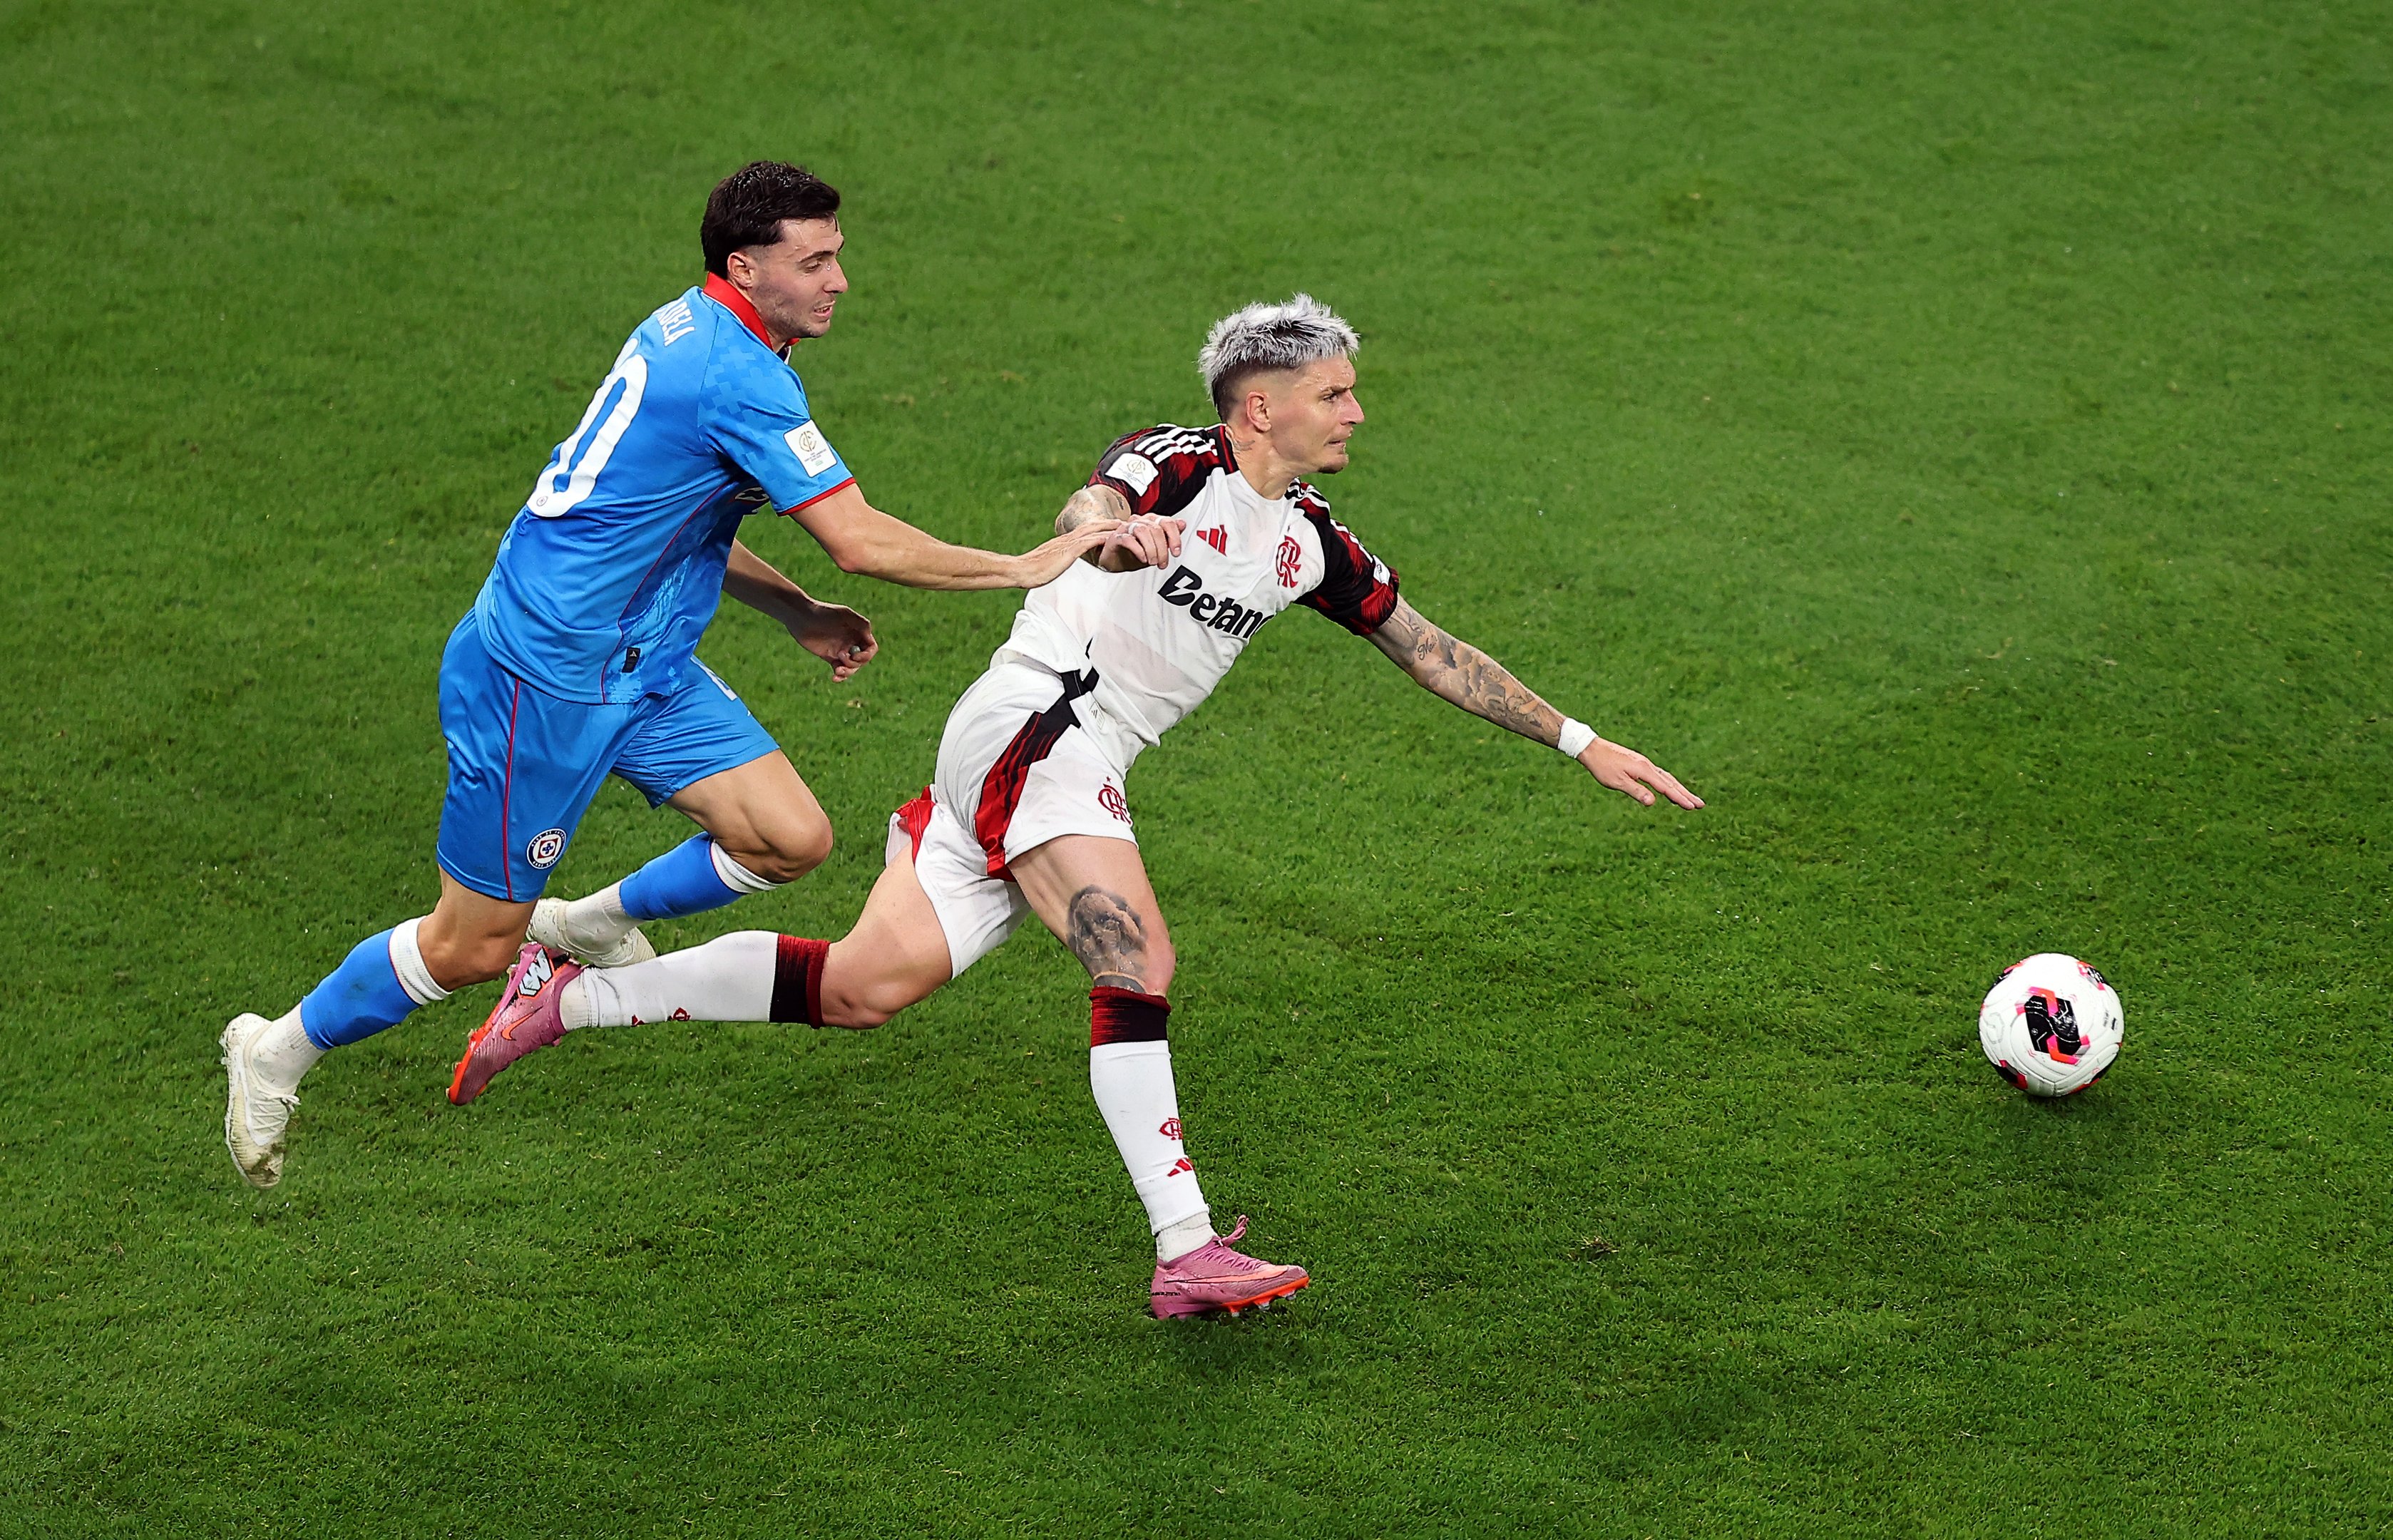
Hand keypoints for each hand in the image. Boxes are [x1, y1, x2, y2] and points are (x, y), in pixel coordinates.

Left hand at [787, 600, 877, 681]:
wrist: (801, 617)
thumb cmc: (823, 613)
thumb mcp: (845, 615)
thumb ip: (862, 625)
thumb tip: (870, 640)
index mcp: (858, 632)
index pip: (871, 648)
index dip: (866, 655)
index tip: (855, 656)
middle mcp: (851, 641)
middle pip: (862, 660)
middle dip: (854, 663)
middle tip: (841, 657)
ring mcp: (841, 650)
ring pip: (852, 667)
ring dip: (848, 672)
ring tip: (837, 670)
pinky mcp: (830, 657)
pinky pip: (839, 670)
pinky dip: (839, 676)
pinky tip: (834, 678)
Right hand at [1009, 520, 1124, 587]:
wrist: (1021, 570)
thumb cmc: (1032, 571)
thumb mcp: (1051, 563)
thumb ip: (1060, 560)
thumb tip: (1064, 562)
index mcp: (1063, 541)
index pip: (1084, 531)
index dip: (1099, 528)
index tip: (1112, 528)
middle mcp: (1067, 539)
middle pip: (1092, 525)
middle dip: (1109, 523)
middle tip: (1125, 522)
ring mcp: (1067, 543)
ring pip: (1093, 530)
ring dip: (1110, 527)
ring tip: (1125, 526)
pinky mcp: (1068, 551)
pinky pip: (1088, 541)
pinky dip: (1102, 538)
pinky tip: (1112, 538)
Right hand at [1092, 515, 1184, 571]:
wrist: (1114, 561)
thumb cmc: (1134, 553)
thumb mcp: (1156, 547)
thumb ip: (1169, 535)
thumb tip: (1182, 524)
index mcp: (1150, 521)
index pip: (1167, 522)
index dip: (1174, 537)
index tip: (1176, 552)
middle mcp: (1139, 521)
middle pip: (1156, 529)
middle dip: (1162, 549)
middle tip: (1162, 562)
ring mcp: (1126, 527)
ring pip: (1143, 531)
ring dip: (1151, 549)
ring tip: (1152, 561)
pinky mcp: (1115, 537)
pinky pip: (1128, 539)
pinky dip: (1138, 550)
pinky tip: (1142, 558)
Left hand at [1578, 737, 1703, 808]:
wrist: (1592, 748)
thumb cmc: (1602, 766)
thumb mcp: (1617, 782)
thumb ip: (1635, 791)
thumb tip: (1652, 802)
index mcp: (1644, 770)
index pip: (1666, 788)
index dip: (1680, 798)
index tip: (1693, 807)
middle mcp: (1647, 765)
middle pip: (1671, 782)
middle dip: (1686, 794)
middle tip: (1700, 805)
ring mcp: (1644, 764)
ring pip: (1666, 778)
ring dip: (1679, 789)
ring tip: (1690, 799)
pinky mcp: (1640, 764)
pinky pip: (1659, 775)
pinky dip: (1668, 783)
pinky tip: (1668, 788)